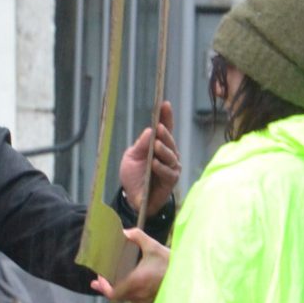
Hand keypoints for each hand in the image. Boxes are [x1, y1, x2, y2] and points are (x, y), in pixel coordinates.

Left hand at [91, 229, 168, 302]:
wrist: (188, 276)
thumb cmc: (171, 262)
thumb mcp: (154, 247)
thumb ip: (138, 237)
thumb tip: (125, 232)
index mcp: (136, 281)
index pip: (113, 293)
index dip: (104, 287)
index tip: (100, 278)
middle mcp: (139, 294)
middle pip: (117, 296)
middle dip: (106, 288)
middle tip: (98, 282)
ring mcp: (146, 300)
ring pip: (126, 298)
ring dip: (118, 291)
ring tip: (110, 282)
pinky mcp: (152, 301)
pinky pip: (135, 299)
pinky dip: (128, 293)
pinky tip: (128, 285)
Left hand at [119, 100, 180, 216]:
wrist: (133, 198)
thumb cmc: (134, 176)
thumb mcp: (131, 157)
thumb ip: (140, 145)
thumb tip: (150, 130)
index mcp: (158, 145)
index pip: (165, 128)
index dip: (166, 116)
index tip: (165, 104)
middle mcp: (169, 155)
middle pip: (169, 141)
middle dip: (165, 134)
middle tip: (159, 128)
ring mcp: (172, 168)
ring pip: (171, 156)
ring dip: (163, 150)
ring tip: (156, 145)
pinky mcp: (171, 181)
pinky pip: (169, 173)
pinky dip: (161, 167)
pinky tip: (154, 163)